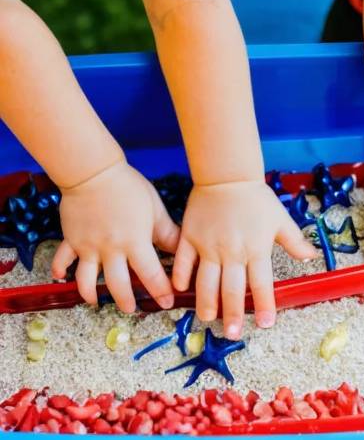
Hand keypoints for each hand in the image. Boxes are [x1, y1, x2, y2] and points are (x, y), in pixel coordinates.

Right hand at [51, 161, 179, 312]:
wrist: (93, 171)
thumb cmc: (129, 187)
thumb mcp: (155, 209)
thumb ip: (169, 233)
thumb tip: (184, 251)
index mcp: (135, 242)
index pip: (151, 274)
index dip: (160, 290)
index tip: (167, 301)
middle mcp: (111, 249)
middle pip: (118, 285)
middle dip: (127, 301)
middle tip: (133, 309)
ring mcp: (88, 246)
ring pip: (87, 280)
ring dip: (92, 294)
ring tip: (98, 303)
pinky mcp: (71, 239)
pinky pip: (63, 259)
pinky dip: (60, 270)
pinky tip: (61, 278)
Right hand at [172, 181, 316, 339]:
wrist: (226, 176)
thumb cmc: (256, 198)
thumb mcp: (280, 219)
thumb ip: (294, 241)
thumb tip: (311, 257)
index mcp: (256, 249)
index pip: (261, 284)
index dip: (265, 305)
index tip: (266, 324)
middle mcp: (232, 251)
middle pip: (232, 289)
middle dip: (233, 314)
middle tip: (233, 333)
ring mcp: (208, 246)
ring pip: (206, 281)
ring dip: (207, 302)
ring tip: (207, 319)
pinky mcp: (190, 238)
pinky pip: (182, 261)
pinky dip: (180, 276)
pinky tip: (180, 290)